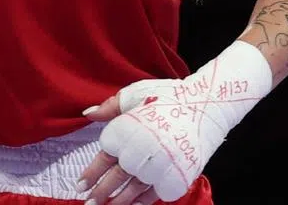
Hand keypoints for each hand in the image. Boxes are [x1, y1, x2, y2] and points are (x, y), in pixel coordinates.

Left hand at [77, 42, 271, 203]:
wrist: (207, 104)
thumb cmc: (167, 96)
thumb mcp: (135, 93)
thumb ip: (110, 107)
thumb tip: (87, 113)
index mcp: (131, 130)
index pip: (105, 156)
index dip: (91, 173)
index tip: (80, 185)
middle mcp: (145, 149)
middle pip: (118, 176)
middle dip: (102, 192)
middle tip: (89, 202)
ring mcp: (164, 164)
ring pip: (137, 189)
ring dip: (120, 201)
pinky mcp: (181, 174)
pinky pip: (158, 192)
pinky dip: (144, 200)